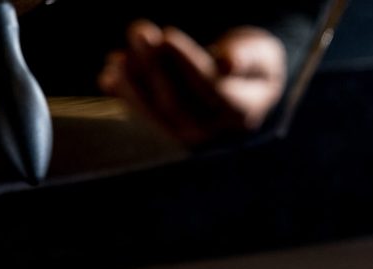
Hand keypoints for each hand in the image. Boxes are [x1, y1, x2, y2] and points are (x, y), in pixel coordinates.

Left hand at [99, 21, 287, 145]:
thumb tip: (229, 62)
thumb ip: (249, 57)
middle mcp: (214, 130)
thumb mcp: (262, 54)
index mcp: (242, 111)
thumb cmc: (251, 63)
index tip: (168, 35)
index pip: (211, 90)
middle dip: (154, 67)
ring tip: (119, 54)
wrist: (242, 89)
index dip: (187, 64)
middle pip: (178, 104)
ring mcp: (189, 134)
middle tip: (140, 30)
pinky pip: (143, 116)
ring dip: (132, 82)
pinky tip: (110, 70)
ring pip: (156, 113)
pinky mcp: (168, 130)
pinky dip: (125, 93)